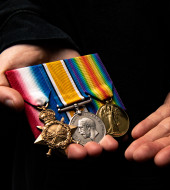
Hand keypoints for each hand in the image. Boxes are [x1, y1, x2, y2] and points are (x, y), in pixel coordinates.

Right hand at [0, 44, 117, 158]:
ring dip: (105, 135)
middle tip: (99, 149)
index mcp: (44, 117)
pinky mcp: (91, 90)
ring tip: (112, 142)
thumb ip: (1, 89)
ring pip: (95, 125)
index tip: (77, 153)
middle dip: (90, 146)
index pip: (57, 140)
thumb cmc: (19, 57)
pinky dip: (114, 115)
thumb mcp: (2, 71)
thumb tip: (13, 104)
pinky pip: (104, 104)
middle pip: (79, 137)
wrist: (40, 40)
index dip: (67, 150)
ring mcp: (80, 102)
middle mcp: (64, 113)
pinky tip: (122, 125)